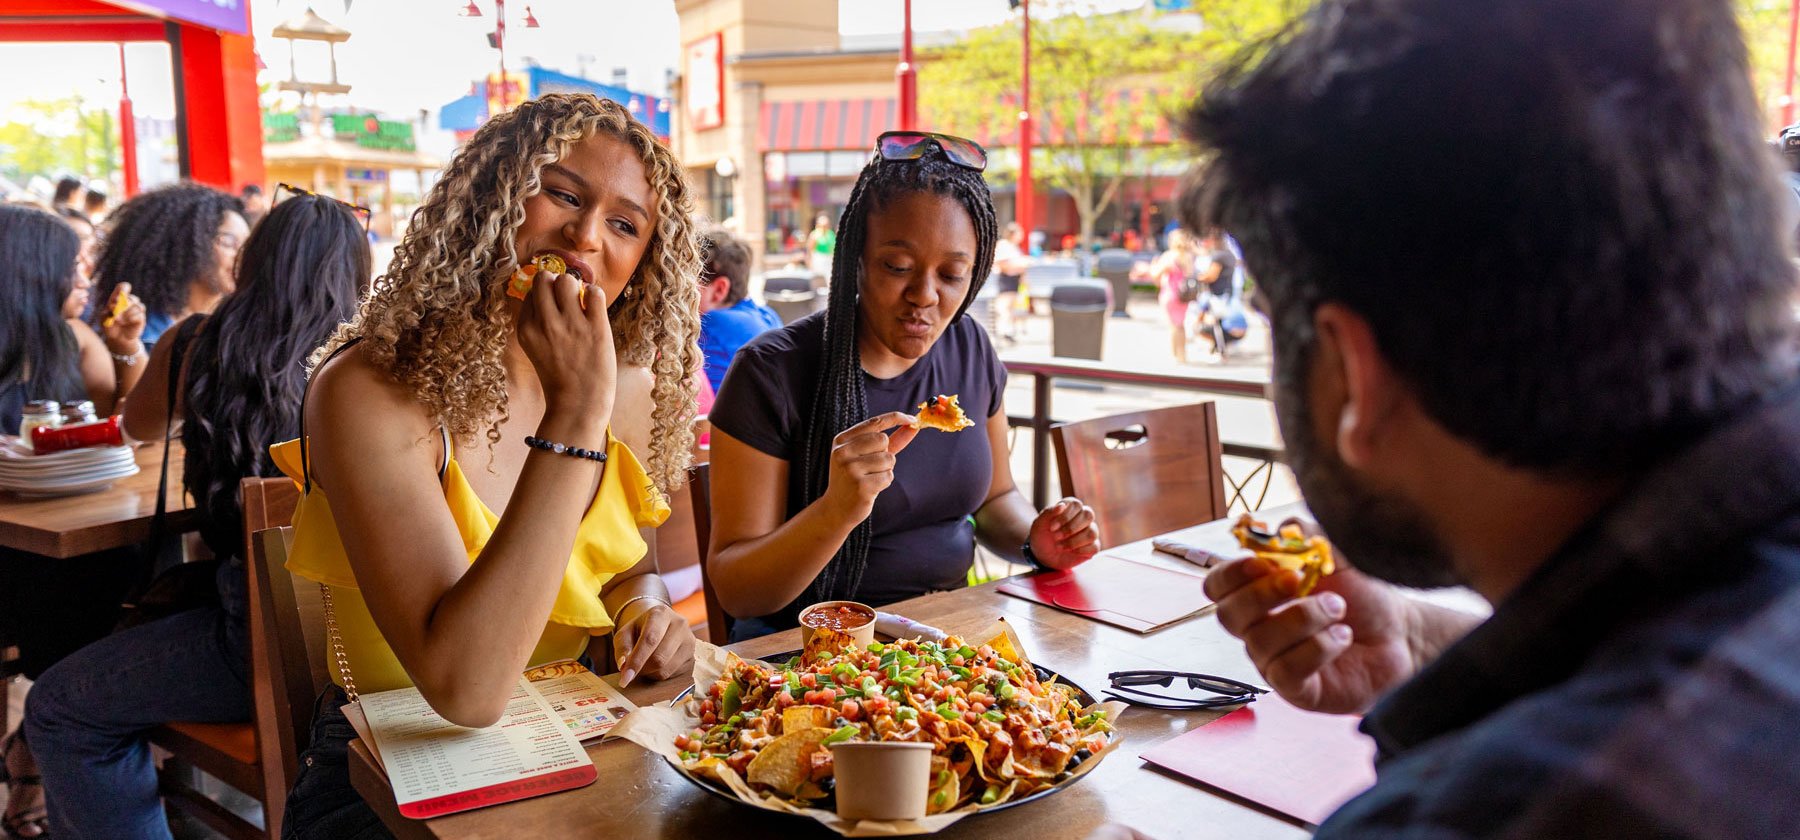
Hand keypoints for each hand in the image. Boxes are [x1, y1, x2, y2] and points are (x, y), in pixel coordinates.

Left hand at [101, 282, 146, 351]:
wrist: (117, 339)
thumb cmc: (109, 326)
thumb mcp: (103, 319)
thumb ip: (106, 312)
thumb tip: (114, 307)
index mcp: (118, 299)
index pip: (124, 287)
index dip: (123, 288)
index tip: (119, 295)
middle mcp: (129, 303)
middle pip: (131, 297)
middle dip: (123, 304)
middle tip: (114, 311)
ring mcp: (136, 310)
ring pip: (136, 306)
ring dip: (126, 313)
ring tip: (119, 320)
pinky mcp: (141, 318)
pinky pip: (139, 315)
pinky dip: (131, 318)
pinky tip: (125, 323)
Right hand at [516, 269, 615, 424]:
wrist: (578, 405)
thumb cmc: (559, 378)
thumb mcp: (535, 349)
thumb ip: (536, 323)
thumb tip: (546, 292)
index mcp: (526, 329)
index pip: (530, 292)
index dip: (543, 293)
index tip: (554, 304)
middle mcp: (545, 323)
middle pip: (544, 279)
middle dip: (555, 282)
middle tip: (566, 297)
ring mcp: (571, 324)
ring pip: (568, 280)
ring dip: (575, 286)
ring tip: (581, 302)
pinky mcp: (596, 328)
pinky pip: (594, 292)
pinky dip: (594, 294)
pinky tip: (594, 307)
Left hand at [612, 601, 694, 686]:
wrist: (659, 625)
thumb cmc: (640, 630)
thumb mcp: (625, 633)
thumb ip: (622, 648)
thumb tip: (623, 665)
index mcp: (661, 614)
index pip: (650, 639)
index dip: (637, 660)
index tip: (624, 679)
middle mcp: (680, 625)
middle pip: (659, 658)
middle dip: (641, 669)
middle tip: (631, 670)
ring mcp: (689, 641)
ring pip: (666, 669)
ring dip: (649, 674)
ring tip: (644, 664)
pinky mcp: (692, 656)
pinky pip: (672, 675)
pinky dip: (659, 675)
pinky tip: (655, 666)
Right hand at [821, 412, 918, 522]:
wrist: (837, 508)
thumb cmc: (855, 477)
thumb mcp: (867, 455)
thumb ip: (891, 440)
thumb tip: (913, 425)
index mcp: (841, 440)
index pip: (874, 423)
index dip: (896, 418)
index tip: (912, 419)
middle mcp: (842, 452)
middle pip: (883, 440)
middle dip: (885, 453)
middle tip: (872, 467)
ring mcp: (850, 469)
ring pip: (888, 459)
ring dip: (886, 469)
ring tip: (870, 478)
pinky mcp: (860, 486)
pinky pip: (888, 476)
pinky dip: (885, 482)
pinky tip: (871, 488)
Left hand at [1028, 497, 1098, 568]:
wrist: (1041, 555)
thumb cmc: (1041, 535)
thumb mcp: (1039, 523)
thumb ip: (1049, 512)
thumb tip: (1062, 505)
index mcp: (1071, 508)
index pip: (1076, 504)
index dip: (1065, 516)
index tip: (1051, 528)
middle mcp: (1082, 518)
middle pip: (1088, 515)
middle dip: (1070, 528)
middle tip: (1056, 537)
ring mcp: (1089, 532)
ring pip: (1092, 532)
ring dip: (1074, 541)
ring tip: (1059, 546)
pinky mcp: (1092, 547)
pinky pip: (1095, 547)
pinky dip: (1081, 550)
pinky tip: (1070, 552)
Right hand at [1204, 521, 1418, 714]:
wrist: (1400, 634)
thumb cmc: (1362, 597)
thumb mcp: (1335, 556)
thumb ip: (1307, 535)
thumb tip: (1281, 528)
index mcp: (1259, 595)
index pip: (1217, 587)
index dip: (1230, 574)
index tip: (1263, 562)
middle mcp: (1258, 630)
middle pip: (1228, 615)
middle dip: (1261, 594)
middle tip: (1299, 581)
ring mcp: (1274, 662)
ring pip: (1260, 642)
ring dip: (1304, 618)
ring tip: (1338, 609)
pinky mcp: (1297, 690)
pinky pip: (1287, 671)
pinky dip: (1319, 648)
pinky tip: (1342, 636)